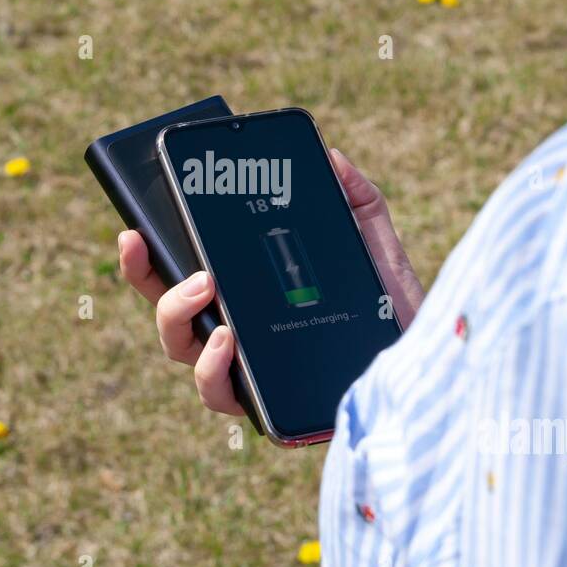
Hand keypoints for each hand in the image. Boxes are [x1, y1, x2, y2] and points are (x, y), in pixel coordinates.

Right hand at [117, 148, 423, 415]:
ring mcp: (248, 374)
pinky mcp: (268, 410)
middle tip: (146, 242)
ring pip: (181, 352)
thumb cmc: (394, 309)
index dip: (146, 252)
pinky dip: (212, 367)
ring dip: (176, 314)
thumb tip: (330, 156)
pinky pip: (221, 396)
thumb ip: (353, 198)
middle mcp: (236, 337)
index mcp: (247, 295)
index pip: (179, 273)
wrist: (433, 363)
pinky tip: (229, 337)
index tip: (133, 223)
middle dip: (145, 275)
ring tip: (203, 286)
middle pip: (167, 311)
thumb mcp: (374, 244)